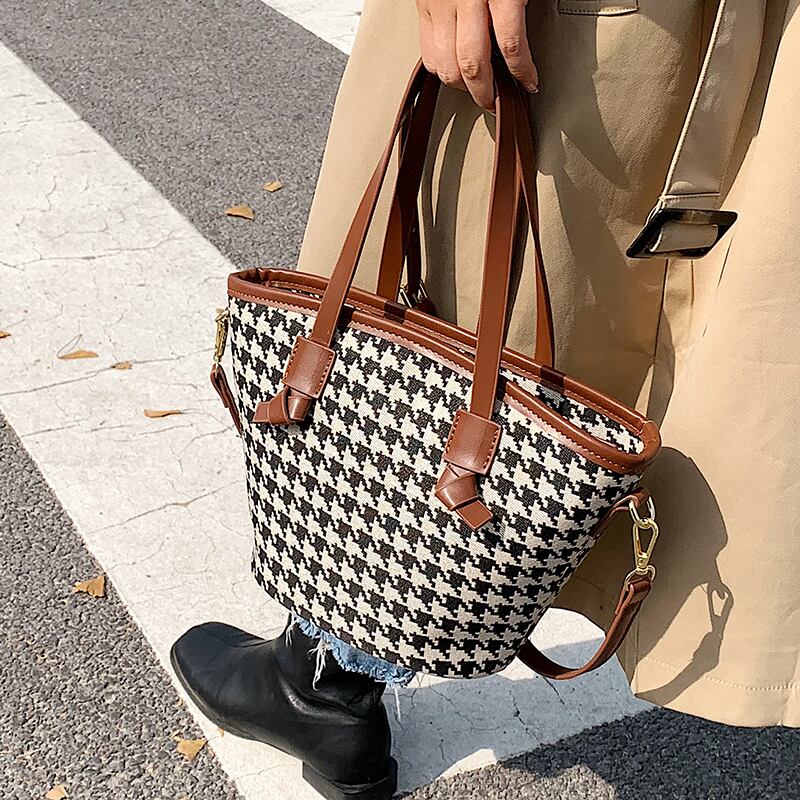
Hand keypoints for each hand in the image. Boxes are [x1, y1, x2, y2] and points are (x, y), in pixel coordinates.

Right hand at [415, 0, 537, 110]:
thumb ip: (517, 6)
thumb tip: (520, 45)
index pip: (510, 44)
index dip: (522, 71)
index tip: (529, 83)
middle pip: (473, 64)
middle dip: (485, 92)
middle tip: (495, 101)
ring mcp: (441, 4)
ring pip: (447, 66)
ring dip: (463, 86)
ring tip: (475, 88)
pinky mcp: (423, 6)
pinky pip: (428, 53)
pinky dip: (442, 70)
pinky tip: (455, 69)